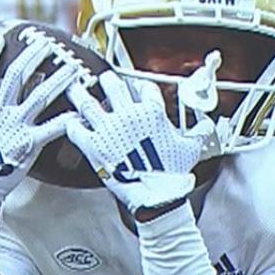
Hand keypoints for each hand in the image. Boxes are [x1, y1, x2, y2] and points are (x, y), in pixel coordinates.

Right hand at [0, 23, 79, 207]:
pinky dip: (67, 121)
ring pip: (40, 95)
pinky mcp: (28, 143)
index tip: (1, 37)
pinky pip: (52, 128)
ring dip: (59, 79)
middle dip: (34, 55)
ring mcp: (14, 125)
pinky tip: (79, 113)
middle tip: (47, 43)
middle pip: (18, 74)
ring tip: (73, 68)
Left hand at [64, 69, 213, 215]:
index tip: (135, 87)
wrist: (155, 195)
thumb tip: (205, 126)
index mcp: (152, 112)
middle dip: (107, 80)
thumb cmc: (172, 174)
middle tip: (103, 79)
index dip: (140, 87)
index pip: (144, 89)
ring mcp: (108, 129)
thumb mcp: (191, 149)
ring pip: (88, 102)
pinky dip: (71, 124)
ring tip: (74, 87)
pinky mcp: (93, 145)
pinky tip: (69, 122)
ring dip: (79, 94)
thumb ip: (198, 132)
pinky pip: (76, 129)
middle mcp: (128, 115)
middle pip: (113, 86)